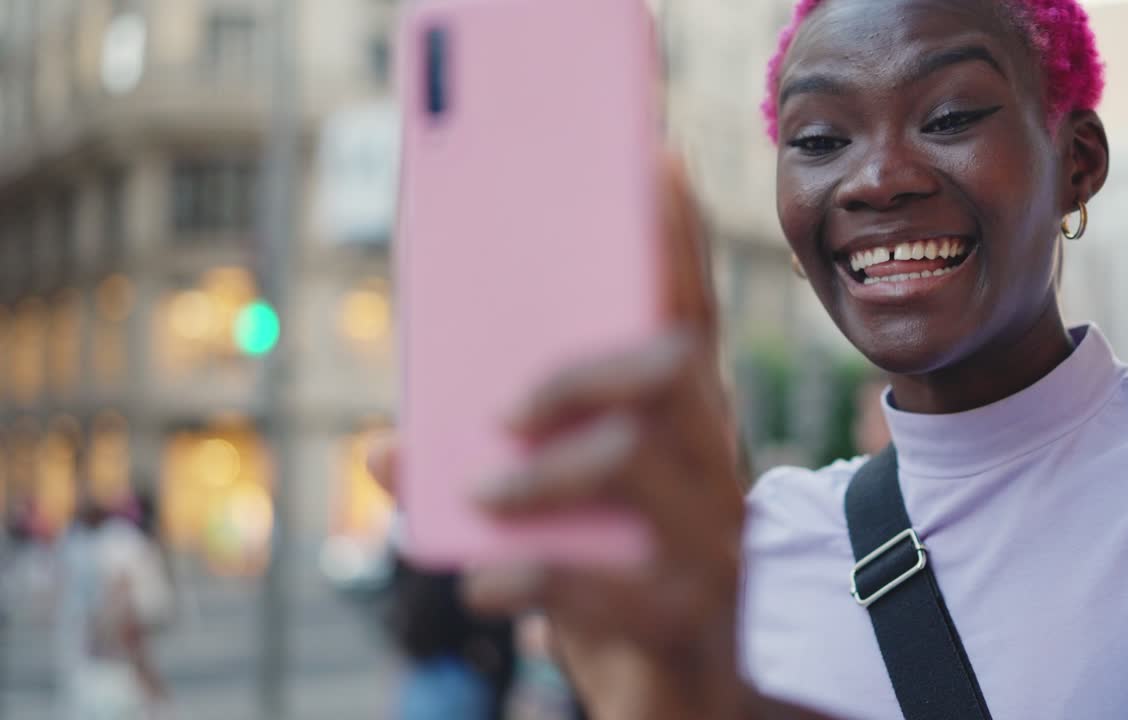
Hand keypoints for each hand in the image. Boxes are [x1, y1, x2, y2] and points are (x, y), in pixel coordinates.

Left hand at [372, 154, 749, 719]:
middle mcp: (713, 473)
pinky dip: (537, 579)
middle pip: (671, 374)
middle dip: (580, 370)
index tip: (655, 167)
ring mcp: (713, 544)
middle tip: (503, 407)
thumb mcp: (541, 526)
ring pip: (635, 462)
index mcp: (684, 434)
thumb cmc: (610, 596)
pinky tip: (489, 586)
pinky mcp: (691, 616)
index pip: (688, 324)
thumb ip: (473, 478)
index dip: (675, 247)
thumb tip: (385, 446)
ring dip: (541, 476)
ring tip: (482, 499)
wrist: (679, 706)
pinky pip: (615, 583)